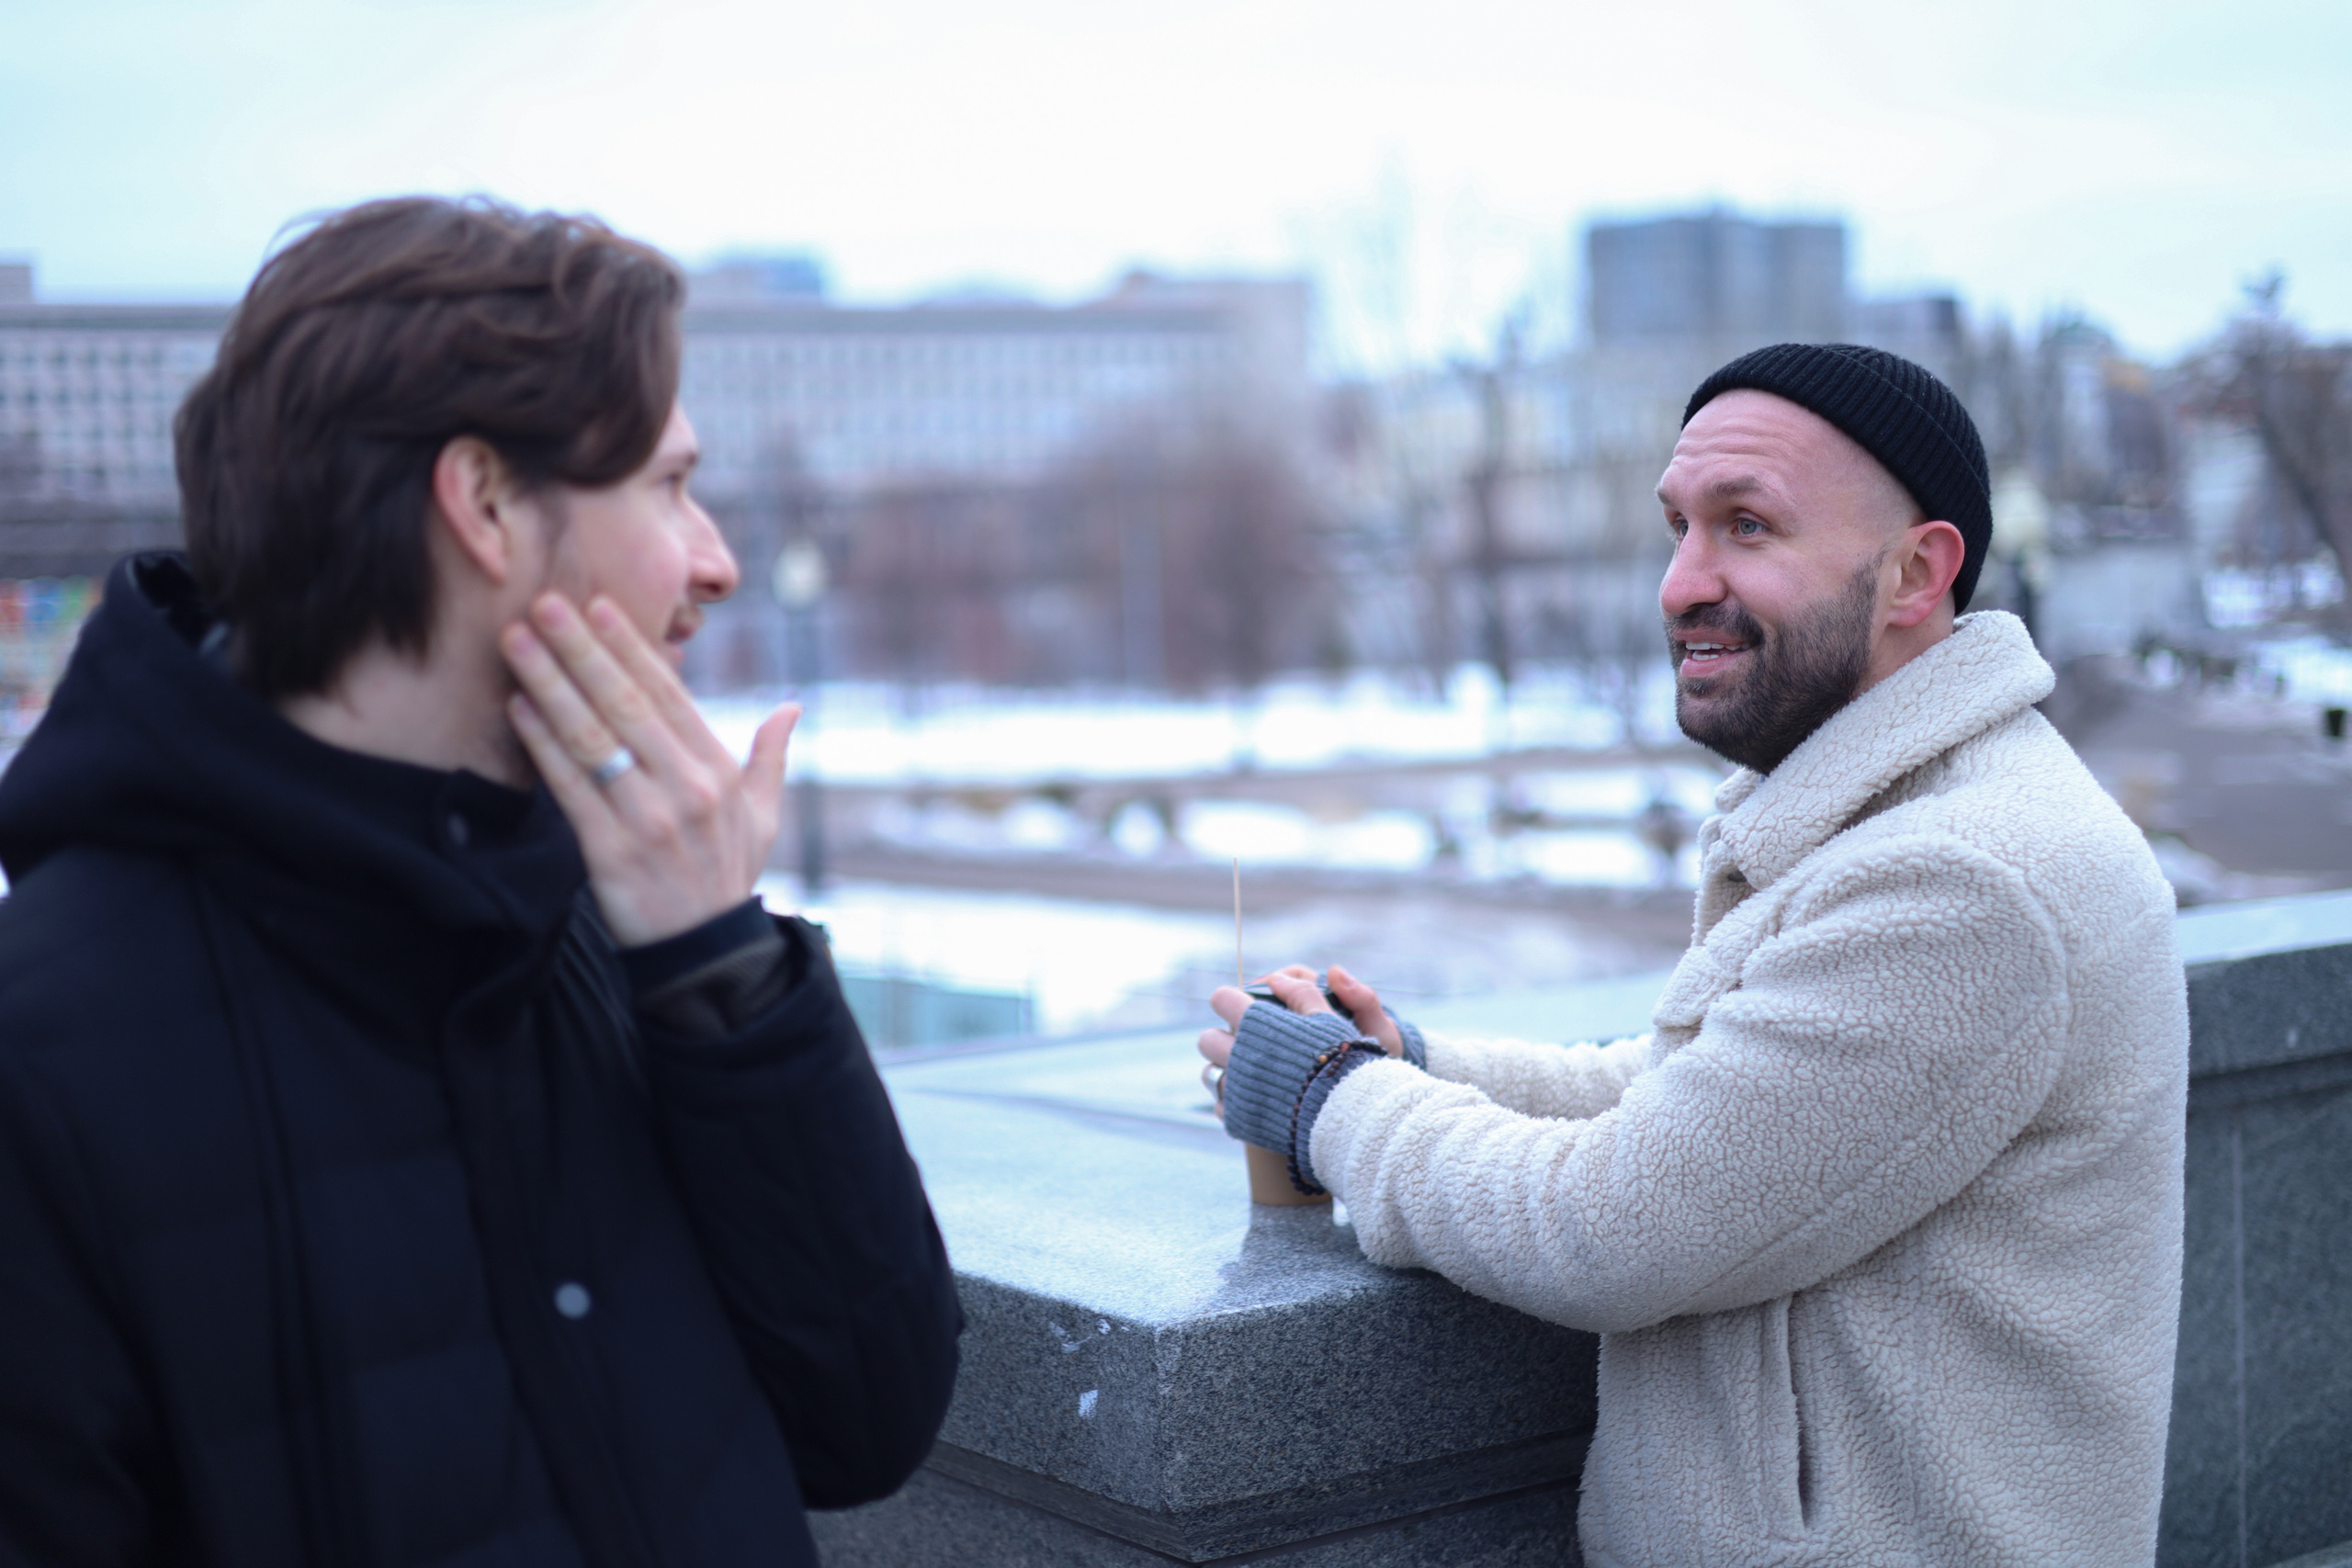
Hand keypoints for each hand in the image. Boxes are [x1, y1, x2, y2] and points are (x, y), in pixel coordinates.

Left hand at [501, 591, 797, 947]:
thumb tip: (790, 708)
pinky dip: (542, 745)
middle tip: (545, 602)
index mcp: (718, 771)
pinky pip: (571, 788)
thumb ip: (772, 758)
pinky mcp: (611, 852)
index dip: (631, 647)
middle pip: (626, 704)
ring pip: (593, 738)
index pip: (670, 694)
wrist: (704, 955)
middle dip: (583, 649)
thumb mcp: (763, 817)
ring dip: (551, 684)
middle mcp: (687, 789)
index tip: (599, 605)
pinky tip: (517, 708)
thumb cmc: (728, 877)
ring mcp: (649, 819)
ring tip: (518, 641)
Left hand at [1195, 962, 1405, 1118]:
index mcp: (1257, 1025)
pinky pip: (1222, 1105)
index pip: (1221, 999)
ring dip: (1225, 1069)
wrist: (1350, 1116)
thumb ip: (1300, 993)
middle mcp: (1239, 1057)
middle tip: (1246, 1042)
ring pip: (1210, 1073)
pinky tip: (1257, 1097)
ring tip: (1250, 1072)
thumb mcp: (1328, 1019)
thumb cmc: (1344, 1061)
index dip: (1232, 999)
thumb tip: (1275, 980)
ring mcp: (1236, 1091)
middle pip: (1207, 1039)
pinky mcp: (1239, 1121)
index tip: (1241, 1006)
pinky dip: (1235, 1100)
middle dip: (1223, 1036)